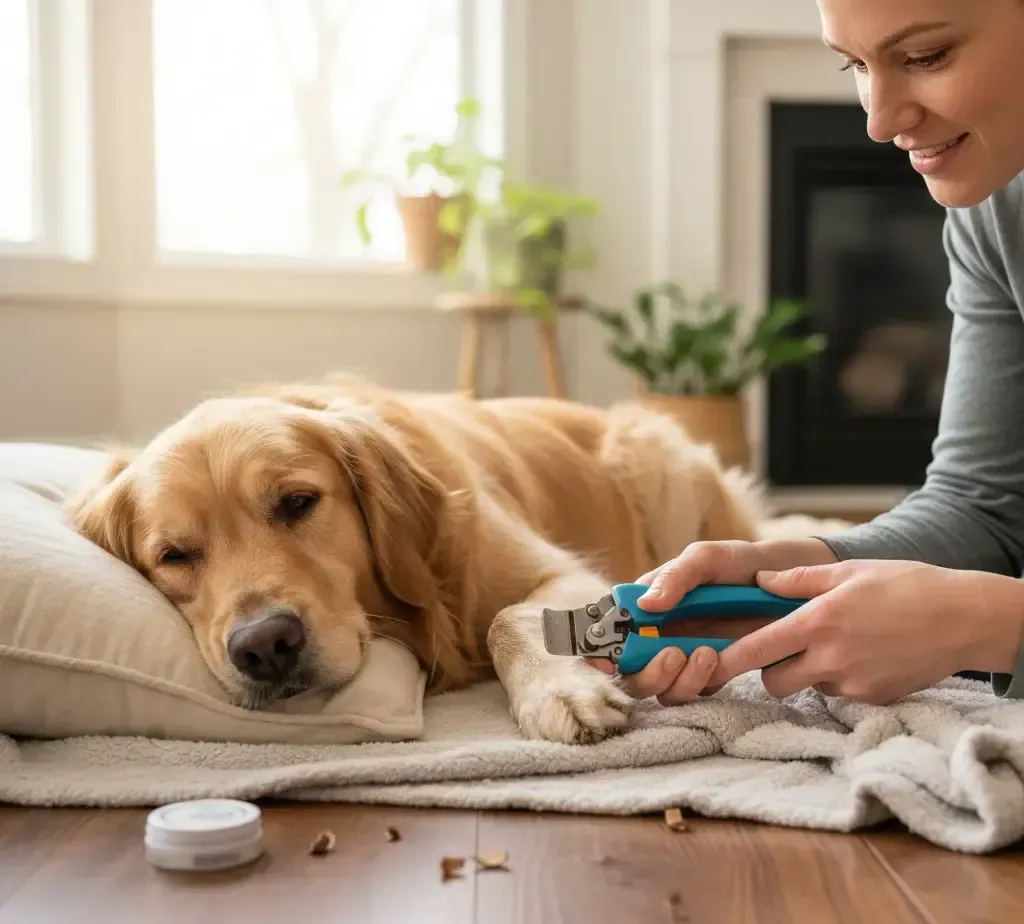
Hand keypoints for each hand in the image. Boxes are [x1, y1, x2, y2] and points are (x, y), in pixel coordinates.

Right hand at [586, 537, 837, 704]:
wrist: (793, 583)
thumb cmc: (743, 563)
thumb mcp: (707, 558)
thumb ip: (675, 577)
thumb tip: (645, 604)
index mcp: (648, 603)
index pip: (610, 630)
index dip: (599, 648)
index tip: (604, 657)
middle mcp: (659, 634)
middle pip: (629, 670)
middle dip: (643, 672)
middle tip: (669, 655)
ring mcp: (684, 656)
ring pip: (659, 688)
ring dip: (673, 680)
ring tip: (704, 655)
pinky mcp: (712, 673)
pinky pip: (693, 692)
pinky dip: (698, 684)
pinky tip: (717, 662)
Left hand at [708, 559, 1023, 702]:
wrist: (964, 618)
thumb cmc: (906, 585)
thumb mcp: (849, 572)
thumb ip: (799, 580)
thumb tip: (760, 581)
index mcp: (818, 621)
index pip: (757, 649)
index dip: (726, 659)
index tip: (704, 664)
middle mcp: (830, 657)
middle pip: (774, 681)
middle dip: (769, 671)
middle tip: (784, 648)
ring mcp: (852, 683)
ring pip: (808, 687)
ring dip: (808, 673)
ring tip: (836, 644)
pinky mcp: (873, 698)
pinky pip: (839, 693)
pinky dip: (840, 679)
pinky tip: (863, 654)